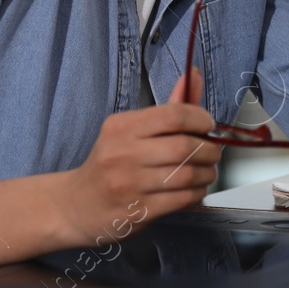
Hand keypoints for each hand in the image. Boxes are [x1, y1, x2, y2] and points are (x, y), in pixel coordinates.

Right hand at [60, 67, 220, 243]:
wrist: (75, 206)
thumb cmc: (109, 163)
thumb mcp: (129, 131)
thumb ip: (167, 108)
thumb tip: (194, 76)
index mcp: (121, 127)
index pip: (173, 115)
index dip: (200, 119)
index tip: (208, 125)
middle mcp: (122, 154)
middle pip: (183, 146)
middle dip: (209, 149)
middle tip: (212, 152)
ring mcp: (129, 185)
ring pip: (187, 174)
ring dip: (207, 173)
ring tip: (206, 171)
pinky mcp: (137, 211)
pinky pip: (181, 199)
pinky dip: (197, 192)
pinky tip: (195, 188)